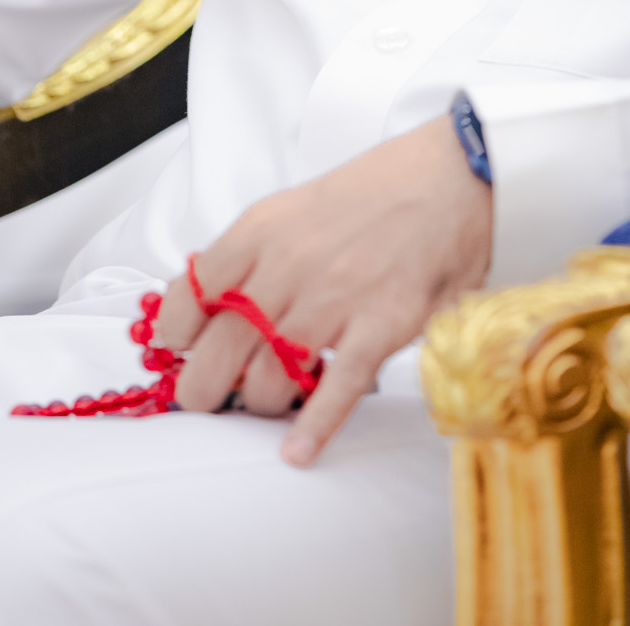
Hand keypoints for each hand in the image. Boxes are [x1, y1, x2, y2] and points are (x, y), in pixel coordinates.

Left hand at [156, 112, 492, 464]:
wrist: (450, 177)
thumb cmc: (373, 193)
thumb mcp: (292, 207)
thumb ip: (248, 255)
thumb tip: (205, 307)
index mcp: (259, 231)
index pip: (188, 297)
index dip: (178, 335)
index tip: (182, 349)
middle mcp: (287, 266)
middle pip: (218, 352)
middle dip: (205, 390)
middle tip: (210, 399)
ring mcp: (333, 300)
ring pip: (269, 382)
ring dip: (263, 404)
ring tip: (273, 401)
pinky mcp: (380, 328)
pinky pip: (335, 392)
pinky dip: (314, 429)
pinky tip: (297, 452)